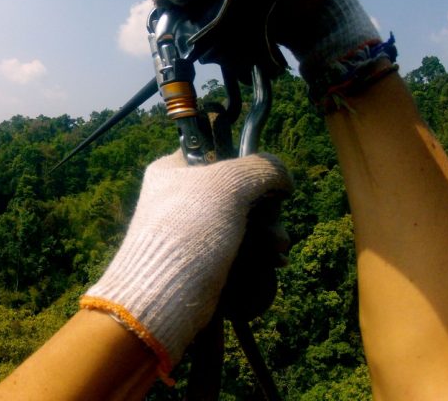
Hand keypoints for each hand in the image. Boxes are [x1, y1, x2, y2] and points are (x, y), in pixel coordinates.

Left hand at [81, 150, 291, 374]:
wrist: (163, 296)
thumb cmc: (189, 229)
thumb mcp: (228, 184)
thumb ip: (261, 168)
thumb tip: (284, 176)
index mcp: (174, 169)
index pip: (218, 152)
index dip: (247, 164)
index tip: (266, 180)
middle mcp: (181, 197)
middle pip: (239, 190)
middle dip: (266, 208)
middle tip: (275, 224)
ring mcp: (193, 230)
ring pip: (244, 221)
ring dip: (268, 232)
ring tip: (278, 248)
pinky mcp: (204, 260)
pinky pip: (240, 248)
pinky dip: (259, 253)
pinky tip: (273, 261)